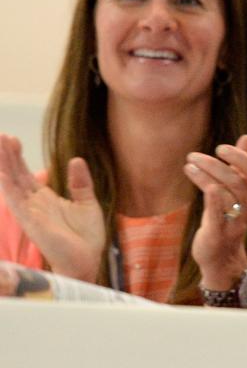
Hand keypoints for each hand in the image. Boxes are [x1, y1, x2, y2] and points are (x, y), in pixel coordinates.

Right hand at [0, 134, 104, 282]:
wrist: (88, 260)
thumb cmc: (86, 237)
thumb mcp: (87, 203)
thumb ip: (80, 183)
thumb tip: (76, 159)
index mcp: (45, 199)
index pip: (26, 174)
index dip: (17, 157)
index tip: (12, 138)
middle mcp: (34, 204)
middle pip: (16, 176)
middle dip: (7, 156)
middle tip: (2, 135)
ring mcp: (31, 213)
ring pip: (13, 186)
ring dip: (5, 167)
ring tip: (0, 146)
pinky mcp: (34, 223)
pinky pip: (18, 204)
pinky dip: (10, 189)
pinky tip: (3, 176)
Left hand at [184, 135, 246, 289]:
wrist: (222, 257)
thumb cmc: (227, 218)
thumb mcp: (236, 190)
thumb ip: (241, 164)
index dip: (239, 156)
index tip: (220, 148)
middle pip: (237, 180)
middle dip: (215, 164)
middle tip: (193, 155)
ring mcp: (235, 222)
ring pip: (225, 194)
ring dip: (205, 176)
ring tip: (188, 165)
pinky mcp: (219, 234)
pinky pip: (218, 215)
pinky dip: (212, 198)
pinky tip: (200, 182)